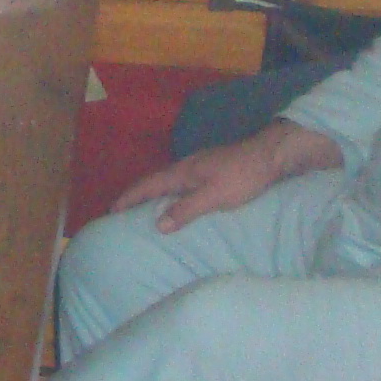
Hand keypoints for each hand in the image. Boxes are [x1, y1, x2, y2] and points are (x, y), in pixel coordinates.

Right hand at [110, 119, 346, 231]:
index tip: (111, 210)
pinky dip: (170, 194)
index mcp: (182, 172)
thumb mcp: (214, 196)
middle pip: (154, 182)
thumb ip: (187, 209)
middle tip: (122, 212)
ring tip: (144, 210)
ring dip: (153, 195)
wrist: (270, 156)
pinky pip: (180, 184)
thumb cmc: (242, 176)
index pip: (148, 185)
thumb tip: (159, 225)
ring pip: (168, 182)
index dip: (129, 197)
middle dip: (136, 196)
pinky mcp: (210, 170)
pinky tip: (176, 202)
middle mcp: (186, 167)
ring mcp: (198, 167)